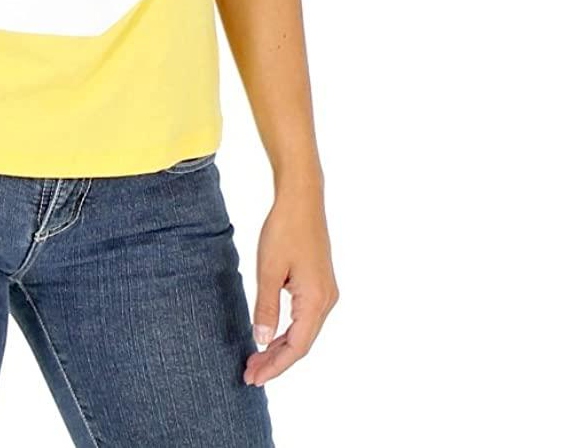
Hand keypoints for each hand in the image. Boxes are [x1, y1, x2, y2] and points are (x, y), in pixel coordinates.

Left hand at [244, 186, 338, 387]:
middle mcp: (326, 300)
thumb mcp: (269, 269)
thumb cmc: (284, 229)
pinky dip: (287, 331)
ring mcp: (325, 292)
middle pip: (302, 343)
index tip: (254, 378)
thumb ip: (266, 306)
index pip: (297, 347)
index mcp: (316, 300)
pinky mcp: (319, 284)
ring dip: (281, 347)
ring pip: (303, 331)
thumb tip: (262, 340)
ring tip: (256, 358)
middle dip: (276, 360)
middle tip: (249, 373)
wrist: (301, 199)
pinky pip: (304, 318)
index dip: (275, 366)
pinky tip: (271, 334)